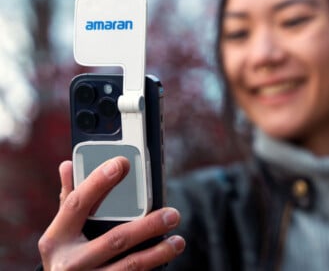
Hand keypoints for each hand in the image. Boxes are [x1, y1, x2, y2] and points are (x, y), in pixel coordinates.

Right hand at [38, 157, 184, 269]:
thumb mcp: (60, 233)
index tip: (121, 163)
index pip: (77, 204)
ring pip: (129, 266)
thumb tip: (68, 164)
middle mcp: (69, 263)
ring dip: (158, 253)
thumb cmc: (66, 255)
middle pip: (114, 240)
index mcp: (55, 239)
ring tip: (178, 241)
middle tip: (173, 214)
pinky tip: (167, 259)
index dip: (97, 182)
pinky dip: (153, 268)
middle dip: (147, 226)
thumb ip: (69, 201)